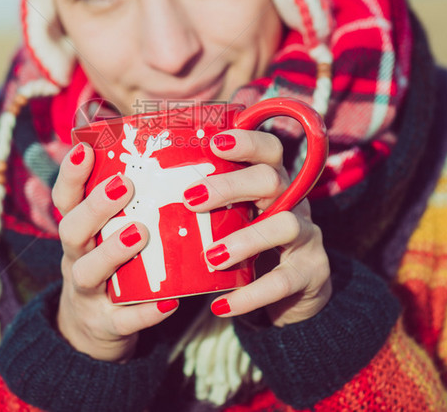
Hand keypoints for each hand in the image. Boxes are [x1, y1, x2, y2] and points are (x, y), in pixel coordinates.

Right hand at [51, 143, 179, 361]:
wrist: (90, 330)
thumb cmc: (109, 265)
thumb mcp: (105, 234)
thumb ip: (125, 203)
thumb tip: (165, 151)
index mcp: (77, 232)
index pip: (65, 199)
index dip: (71, 175)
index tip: (85, 149)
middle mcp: (76, 259)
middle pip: (72, 231)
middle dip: (95, 208)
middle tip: (123, 185)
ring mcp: (88, 294)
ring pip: (89, 273)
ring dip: (112, 252)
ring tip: (139, 233)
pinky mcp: (107, 325)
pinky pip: (124, 320)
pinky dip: (146, 312)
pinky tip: (170, 301)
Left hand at [183, 130, 331, 326]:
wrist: (291, 295)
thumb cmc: (247, 246)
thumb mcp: (232, 218)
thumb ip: (203, 202)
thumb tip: (134, 187)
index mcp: (272, 182)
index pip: (269, 149)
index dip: (247, 141)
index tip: (214, 144)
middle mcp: (294, 202)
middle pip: (272, 179)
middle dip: (231, 186)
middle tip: (191, 199)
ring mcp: (307, 237)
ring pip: (285, 226)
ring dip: (245, 239)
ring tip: (211, 257)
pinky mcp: (312, 273)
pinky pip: (283, 281)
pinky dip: (251, 294)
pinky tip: (222, 304)